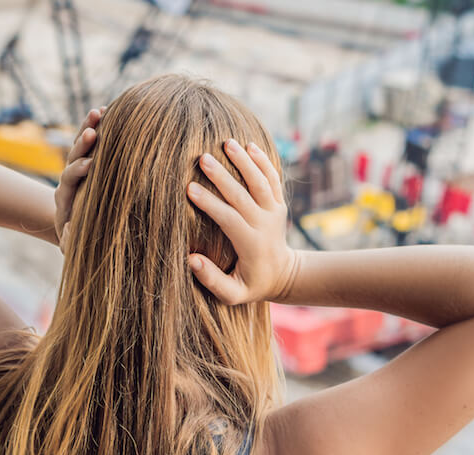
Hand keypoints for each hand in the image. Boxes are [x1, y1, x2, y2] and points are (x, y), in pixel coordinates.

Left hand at [55, 106, 104, 252]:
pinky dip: (98, 127)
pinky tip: (107, 110)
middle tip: (93, 132)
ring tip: (100, 111)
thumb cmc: (77, 238)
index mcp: (65, 197)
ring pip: (80, 145)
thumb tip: (67, 233)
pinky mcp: (87, 162)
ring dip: (89, 127)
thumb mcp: (71, 244)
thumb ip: (68, 242)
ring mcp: (77, 169)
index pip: (69, 179)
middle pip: (71, 156)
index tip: (89, 164)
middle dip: (82, 144)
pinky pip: (91, 143)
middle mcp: (69, 179)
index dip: (77, 171)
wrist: (71, 227)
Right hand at [187, 139, 297, 304]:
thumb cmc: (251, 285)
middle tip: (202, 158)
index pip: (228, 219)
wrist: (284, 276)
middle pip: (243, 195)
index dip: (209, 203)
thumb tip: (190, 259)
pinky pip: (273, 179)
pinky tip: (249, 145)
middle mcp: (265, 224)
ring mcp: (274, 212)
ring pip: (260, 182)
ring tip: (227, 143)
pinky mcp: (279, 204)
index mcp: (251, 244)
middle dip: (222, 176)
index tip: (189, 188)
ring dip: (244, 161)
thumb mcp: (232, 294)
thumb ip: (212, 280)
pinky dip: (263, 162)